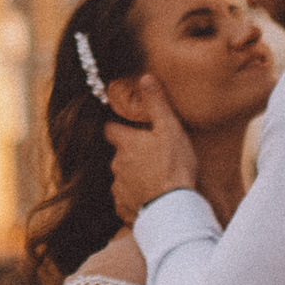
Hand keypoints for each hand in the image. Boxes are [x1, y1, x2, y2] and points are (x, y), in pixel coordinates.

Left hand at [107, 71, 198, 222]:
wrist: (173, 207)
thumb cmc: (174, 166)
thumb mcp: (170, 129)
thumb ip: (157, 104)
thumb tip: (145, 77)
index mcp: (125, 143)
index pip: (110, 129)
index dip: (118, 127)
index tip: (128, 127)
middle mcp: (116, 164)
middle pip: (119, 154)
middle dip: (130, 153)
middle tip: (151, 155)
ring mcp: (118, 188)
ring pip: (122, 177)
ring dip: (133, 176)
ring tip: (154, 179)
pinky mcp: (123, 208)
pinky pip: (126, 200)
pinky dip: (135, 198)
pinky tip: (150, 198)